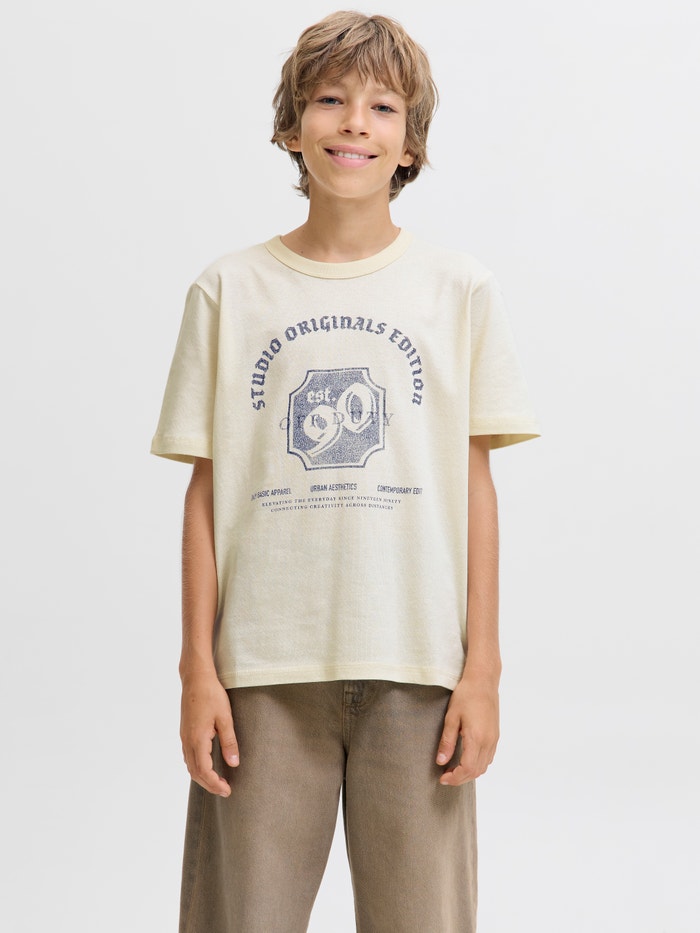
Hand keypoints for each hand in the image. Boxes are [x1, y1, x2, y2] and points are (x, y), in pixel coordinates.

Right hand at [180, 671, 239, 796]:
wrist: (195, 678)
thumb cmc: (211, 694)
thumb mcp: (225, 717)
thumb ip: (229, 741)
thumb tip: (234, 764)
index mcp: (198, 739)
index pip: (204, 771)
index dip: (215, 784)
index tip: (227, 790)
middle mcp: (187, 741)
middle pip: (195, 772)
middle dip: (209, 784)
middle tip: (225, 790)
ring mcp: (184, 737)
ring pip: (190, 765)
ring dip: (202, 777)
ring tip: (218, 781)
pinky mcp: (185, 732)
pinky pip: (188, 756)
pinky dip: (197, 767)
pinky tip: (207, 765)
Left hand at [436, 674, 498, 784]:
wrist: (483, 681)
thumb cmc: (466, 695)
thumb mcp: (451, 717)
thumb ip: (447, 741)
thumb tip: (441, 762)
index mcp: (477, 738)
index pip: (468, 768)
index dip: (455, 778)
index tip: (442, 778)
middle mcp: (488, 741)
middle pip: (477, 771)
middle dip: (461, 778)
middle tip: (445, 776)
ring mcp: (494, 739)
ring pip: (484, 766)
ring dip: (470, 773)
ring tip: (454, 770)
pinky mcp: (495, 735)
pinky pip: (488, 757)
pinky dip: (478, 765)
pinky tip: (466, 759)